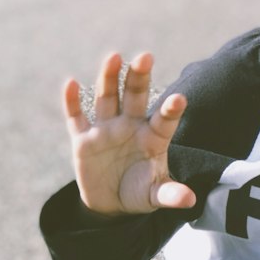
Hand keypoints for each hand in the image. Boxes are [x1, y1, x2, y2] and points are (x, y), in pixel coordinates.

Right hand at [63, 51, 196, 215]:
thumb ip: (170, 194)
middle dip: (139, 77)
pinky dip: (71, 101)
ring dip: (109, 77)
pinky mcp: (83, 139)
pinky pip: (76, 117)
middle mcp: (130, 125)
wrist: (111, 203)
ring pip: (107, 98)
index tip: (180, 99)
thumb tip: (189, 201)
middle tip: (145, 56)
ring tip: (114, 57)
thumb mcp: (154, 196)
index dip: (171, 110)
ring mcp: (106, 129)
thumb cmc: (139, 193)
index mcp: (153, 137)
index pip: (164, 119)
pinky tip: (70, 83)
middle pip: (135, 96)